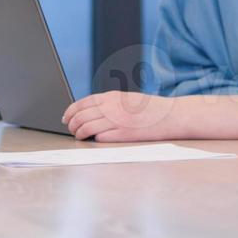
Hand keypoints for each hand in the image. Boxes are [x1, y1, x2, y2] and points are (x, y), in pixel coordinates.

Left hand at [63, 91, 177, 141]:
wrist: (171, 115)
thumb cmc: (151, 109)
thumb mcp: (128, 99)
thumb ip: (110, 103)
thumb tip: (90, 111)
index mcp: (112, 97)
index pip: (82, 103)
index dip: (70, 111)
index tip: (66, 118)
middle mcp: (112, 108)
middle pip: (81, 116)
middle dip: (72, 124)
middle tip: (71, 130)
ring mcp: (117, 121)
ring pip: (86, 128)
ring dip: (79, 133)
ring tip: (79, 136)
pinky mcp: (123, 135)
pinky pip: (100, 138)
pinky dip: (94, 139)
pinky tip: (94, 140)